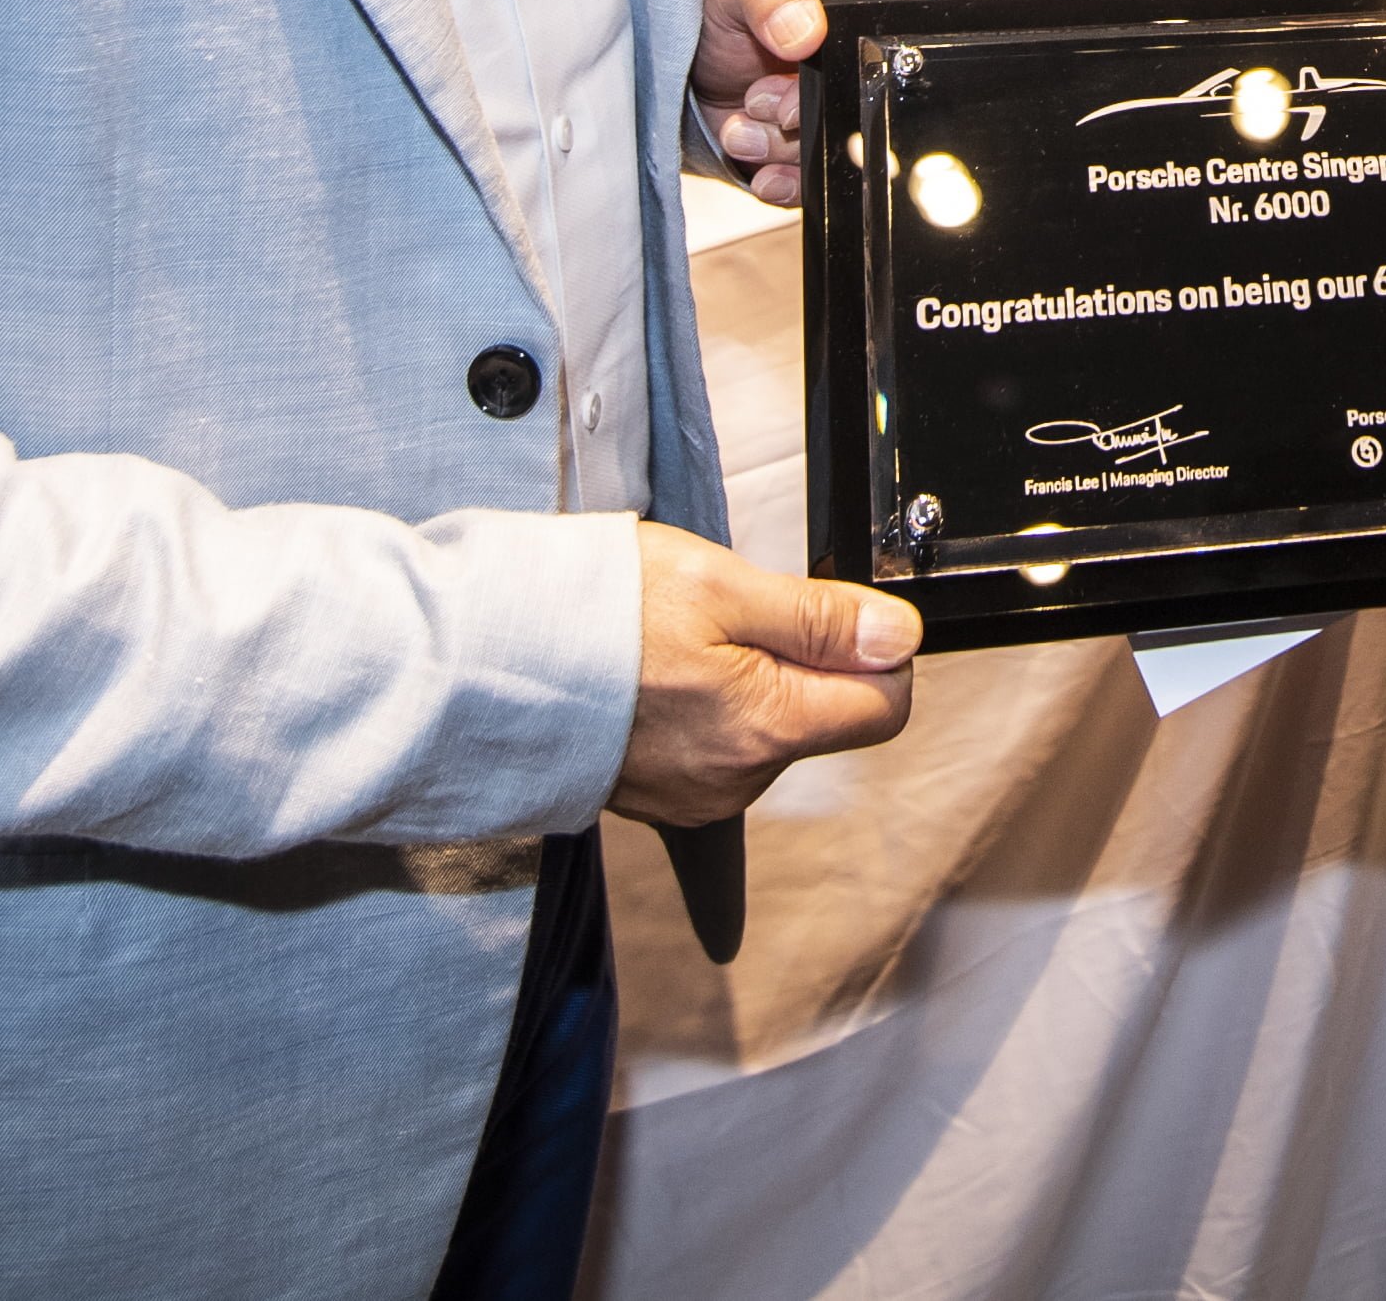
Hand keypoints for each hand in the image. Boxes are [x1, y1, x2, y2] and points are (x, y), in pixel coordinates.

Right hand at [608, 520, 919, 825]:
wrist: (485, 666)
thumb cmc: (596, 617)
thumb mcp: (721, 587)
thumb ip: (819, 618)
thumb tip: (900, 637)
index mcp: (767, 728)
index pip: (887, 707)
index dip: (873, 649)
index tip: (829, 612)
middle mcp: (740, 780)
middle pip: (825, 717)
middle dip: (801, 660)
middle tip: (730, 616)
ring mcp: (698, 796)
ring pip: (771, 730)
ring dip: (749, 682)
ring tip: (680, 643)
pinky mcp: (663, 798)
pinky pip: (720, 749)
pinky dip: (705, 708)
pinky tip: (658, 677)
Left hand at [697, 0, 931, 207]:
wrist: (701, 65)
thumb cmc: (733, 7)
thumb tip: (805, 28)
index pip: (904, 18)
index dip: (857, 51)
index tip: (800, 58)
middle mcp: (886, 37)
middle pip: (882, 93)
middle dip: (811, 108)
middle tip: (765, 96)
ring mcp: (869, 93)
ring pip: (857, 144)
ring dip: (790, 144)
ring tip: (752, 113)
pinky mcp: (849, 142)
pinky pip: (838, 178)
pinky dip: (790, 175)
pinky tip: (758, 149)